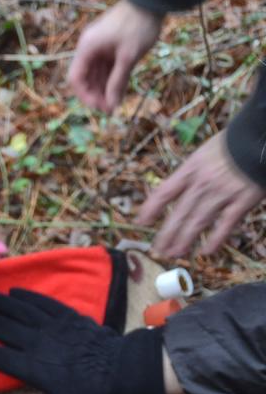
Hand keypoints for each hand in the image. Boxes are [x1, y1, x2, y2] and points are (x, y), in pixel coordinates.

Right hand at [0, 289, 166, 393]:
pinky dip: (27, 296)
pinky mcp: (65, 315)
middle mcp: (37, 343)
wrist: (121, 370)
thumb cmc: (92, 393)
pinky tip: (15, 291)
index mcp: (33, 368)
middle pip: (4, 328)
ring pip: (20, 310)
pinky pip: (41, 302)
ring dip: (1, 302)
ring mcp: (51, 326)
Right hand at [68, 0, 163, 113]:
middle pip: (85, 77)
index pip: (76, 77)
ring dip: (102, 88)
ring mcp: (98, 46)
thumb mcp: (128, 57)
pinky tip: (119, 91)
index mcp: (87, 48)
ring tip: (115, 103)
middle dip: (95, 94)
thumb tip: (111, 104)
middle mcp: (89, 48)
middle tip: (110, 109)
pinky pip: (105, 67)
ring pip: (95, 73)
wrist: (149, 1)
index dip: (85, 95)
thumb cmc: (137, 27)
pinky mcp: (109, 46)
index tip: (100, 108)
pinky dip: (110, 79)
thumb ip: (117, 81)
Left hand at [136, 131, 265, 256]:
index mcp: (190, 170)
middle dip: (167, 233)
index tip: (140, 221)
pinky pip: (226, 225)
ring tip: (175, 253)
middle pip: (180, 213)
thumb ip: (192, 173)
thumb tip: (180, 189)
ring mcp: (221, 194)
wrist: (256, 141)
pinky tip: (206, 251)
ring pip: (198, 221)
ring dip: (185, 239)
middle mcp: (202, 184)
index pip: (164, 192)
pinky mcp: (242, 202)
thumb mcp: (202, 154)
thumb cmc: (230, 145)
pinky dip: (215, 240)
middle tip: (158, 249)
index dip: (151, 208)